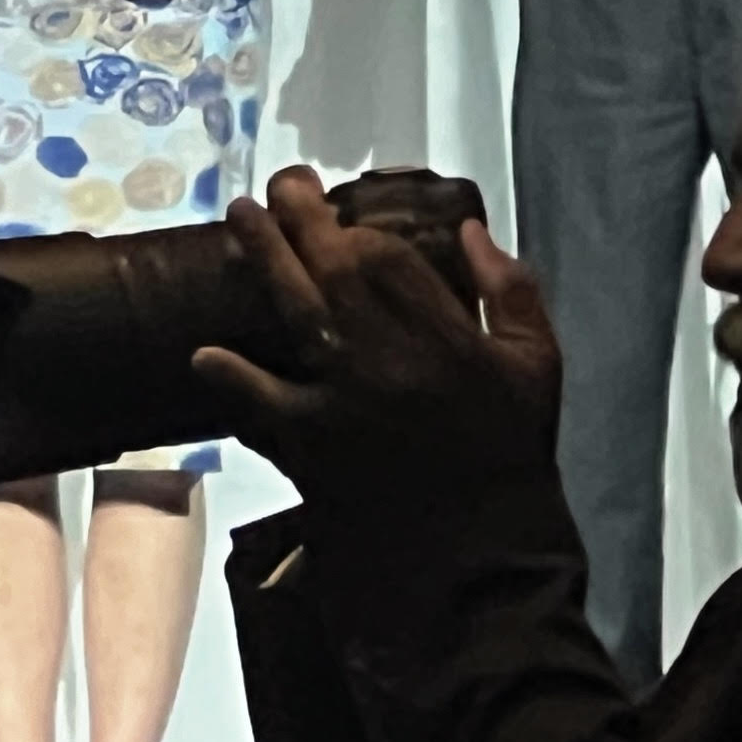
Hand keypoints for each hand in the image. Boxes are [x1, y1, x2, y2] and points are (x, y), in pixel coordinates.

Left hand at [189, 168, 561, 496]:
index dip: (354, 226)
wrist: (483, 555)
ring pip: (297, 311)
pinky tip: (205, 354)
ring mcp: (347, 399)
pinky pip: (264, 401)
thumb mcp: (535, 366)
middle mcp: (392, 357)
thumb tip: (471, 230)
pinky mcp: (313, 444)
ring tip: (237, 217)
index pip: (386, 257)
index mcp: (446, 336)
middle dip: (299, 217)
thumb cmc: (509, 452)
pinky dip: (232, 377)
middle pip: (334, 268)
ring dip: (262, 258)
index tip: (335, 209)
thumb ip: (512, 293)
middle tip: (277, 187)